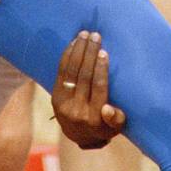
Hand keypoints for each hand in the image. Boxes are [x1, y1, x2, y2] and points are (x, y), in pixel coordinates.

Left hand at [52, 31, 126, 148]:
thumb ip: (116, 119)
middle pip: (84, 77)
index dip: (100, 69)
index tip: (104, 52)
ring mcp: (63, 103)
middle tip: (95, 36)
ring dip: (78, 51)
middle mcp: (76, 111)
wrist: (77, 135)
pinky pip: (61, 72)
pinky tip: (74, 43)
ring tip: (84, 34)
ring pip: (71, 72)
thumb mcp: (114, 129)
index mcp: (94, 118)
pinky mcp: (55, 96)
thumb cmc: (102, 127)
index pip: (98, 88)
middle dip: (89, 54)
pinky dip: (67, 56)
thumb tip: (108, 108)